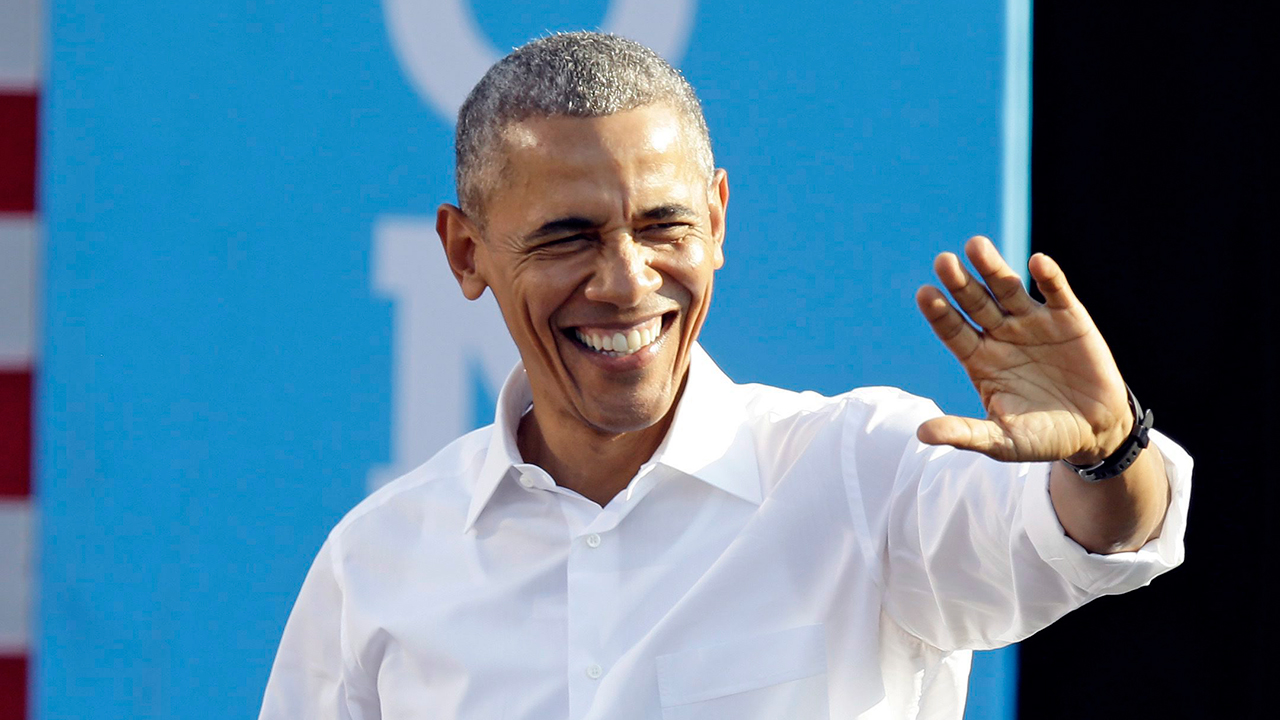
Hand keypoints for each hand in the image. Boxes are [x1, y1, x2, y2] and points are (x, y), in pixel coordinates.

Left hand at [915, 236, 1132, 463]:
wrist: (1094, 432)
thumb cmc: (1041, 437)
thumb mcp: (1002, 441)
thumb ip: (966, 433)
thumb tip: (922, 434)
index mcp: (979, 358)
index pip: (952, 330)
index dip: (939, 313)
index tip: (924, 294)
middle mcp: (1000, 334)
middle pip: (975, 303)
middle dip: (959, 283)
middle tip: (942, 261)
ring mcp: (1032, 323)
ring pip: (1008, 289)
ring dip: (993, 268)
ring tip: (975, 246)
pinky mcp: (1067, 318)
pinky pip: (1055, 292)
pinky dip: (1048, 277)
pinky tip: (1037, 263)